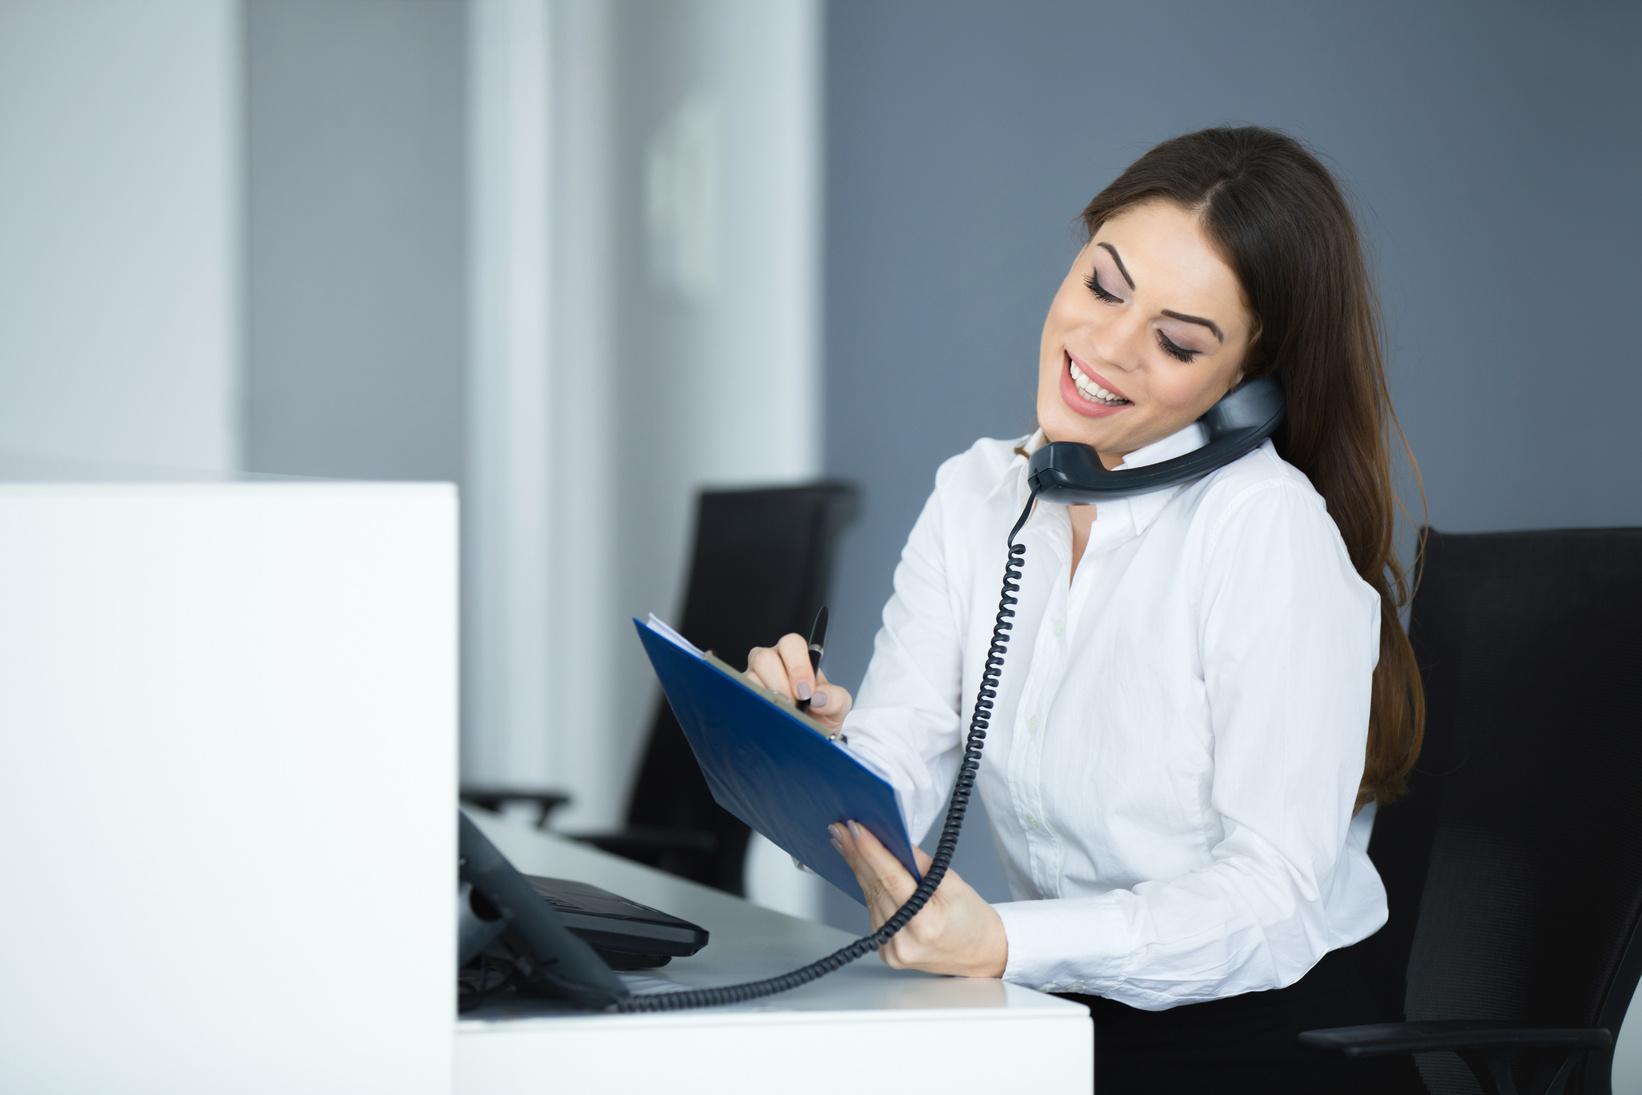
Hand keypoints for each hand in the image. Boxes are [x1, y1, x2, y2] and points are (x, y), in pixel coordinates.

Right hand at [745, 633, 852, 734]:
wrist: (809, 735)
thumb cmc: (820, 713)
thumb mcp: (837, 705)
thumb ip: (835, 698)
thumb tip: (818, 698)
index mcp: (796, 656)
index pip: (791, 644)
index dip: (797, 666)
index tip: (806, 692)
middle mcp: (772, 662)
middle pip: (765, 657)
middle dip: (781, 684)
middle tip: (795, 705)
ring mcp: (754, 678)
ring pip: (751, 677)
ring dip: (770, 698)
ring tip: (785, 713)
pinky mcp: (744, 696)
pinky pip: (743, 696)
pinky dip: (759, 708)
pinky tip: (772, 717)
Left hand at [829, 821, 1006, 977]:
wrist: (981, 953)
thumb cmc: (971, 919)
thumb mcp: (954, 883)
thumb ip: (919, 862)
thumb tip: (890, 840)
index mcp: (925, 924)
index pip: (890, 878)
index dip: (870, 850)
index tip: (854, 828)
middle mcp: (905, 941)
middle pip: (874, 887)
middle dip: (856, 853)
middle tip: (841, 828)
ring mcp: (893, 950)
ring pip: (869, 898)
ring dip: (857, 868)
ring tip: (845, 842)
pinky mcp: (886, 952)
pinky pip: (873, 911)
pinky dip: (868, 887)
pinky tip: (861, 868)